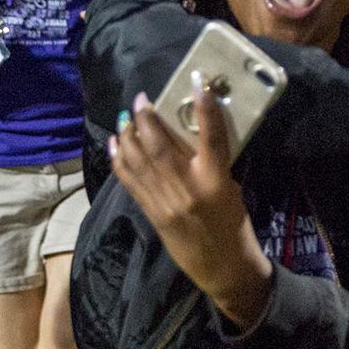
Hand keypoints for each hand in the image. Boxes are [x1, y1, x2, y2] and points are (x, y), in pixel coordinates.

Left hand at [108, 81, 272, 326]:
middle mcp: (188, 189)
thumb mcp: (231, 189)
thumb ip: (213, 162)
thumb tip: (193, 132)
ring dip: (129, 134)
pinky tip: (116, 142)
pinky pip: (130, 180)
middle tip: (142, 99)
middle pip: (161, 146)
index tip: (198, 82)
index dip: (205, 108)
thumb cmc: (233, 225)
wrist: (222, 267)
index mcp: (217, 181)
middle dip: (148, 118)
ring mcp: (166, 202)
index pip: (212, 137)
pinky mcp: (151, 213)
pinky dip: (120, 158)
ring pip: (140, 160)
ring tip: (126, 116)